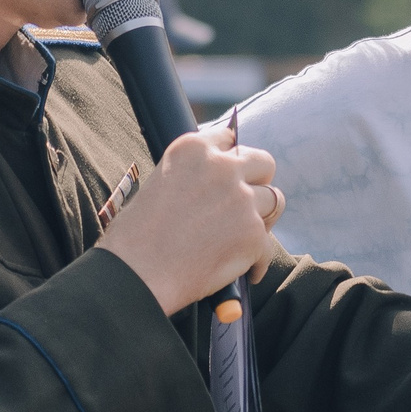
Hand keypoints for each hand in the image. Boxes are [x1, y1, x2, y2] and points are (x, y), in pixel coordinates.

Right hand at [95, 119, 282, 315]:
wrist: (136, 273)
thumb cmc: (136, 236)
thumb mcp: (159, 182)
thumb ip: (193, 175)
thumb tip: (218, 185)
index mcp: (194, 149)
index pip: (229, 138)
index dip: (232, 159)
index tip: (233, 173)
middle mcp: (222, 168)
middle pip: (264, 163)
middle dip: (259, 181)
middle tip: (248, 202)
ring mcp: (241, 200)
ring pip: (274, 201)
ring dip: (262, 218)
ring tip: (246, 236)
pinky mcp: (253, 234)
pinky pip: (268, 246)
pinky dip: (258, 261)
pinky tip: (247, 272)